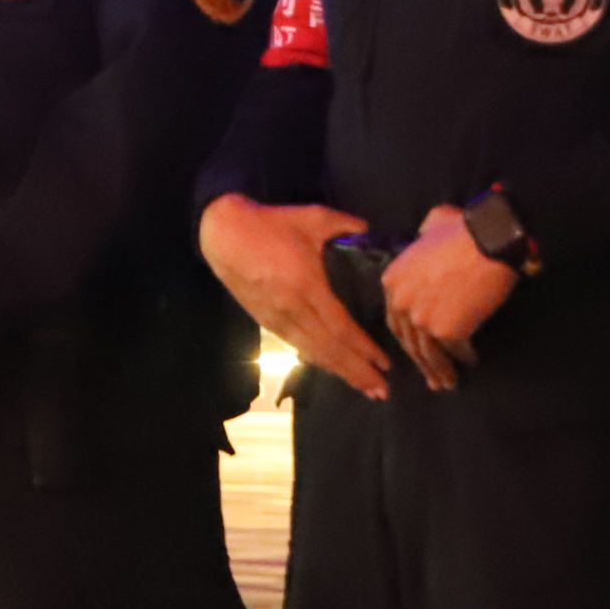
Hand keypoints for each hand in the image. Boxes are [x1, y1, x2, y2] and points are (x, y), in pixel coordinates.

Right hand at [196, 197, 389, 399]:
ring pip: (313, 353)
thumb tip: (370, 230)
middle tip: (382, 391)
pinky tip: (334, 369)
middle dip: (357, 371)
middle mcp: (293, 310)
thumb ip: (345, 224)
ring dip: (340, 373)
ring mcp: (278, 319)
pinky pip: (298, 347)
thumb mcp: (312, 217)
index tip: (385, 362)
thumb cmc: (270, 224)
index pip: (341, 327)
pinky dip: (319, 361)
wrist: (224, 234)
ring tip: (364, 387)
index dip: (364, 348)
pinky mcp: (267, 322)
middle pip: (330, 350)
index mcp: (307, 286)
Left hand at [377, 205, 516, 392]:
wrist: (489, 239)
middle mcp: (402, 302)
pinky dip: (464, 359)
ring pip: (428, 353)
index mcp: (393, 280)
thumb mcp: (430, 224)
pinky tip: (471, 362)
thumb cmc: (463, 228)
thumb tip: (425, 235)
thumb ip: (422, 236)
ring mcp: (423, 318)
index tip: (416, 348)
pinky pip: (456, 351)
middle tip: (430, 377)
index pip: (395, 318)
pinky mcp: (448, 330)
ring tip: (447, 383)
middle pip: (408, 340)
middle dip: (420, 361)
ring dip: (438, 371)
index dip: (407, 336)